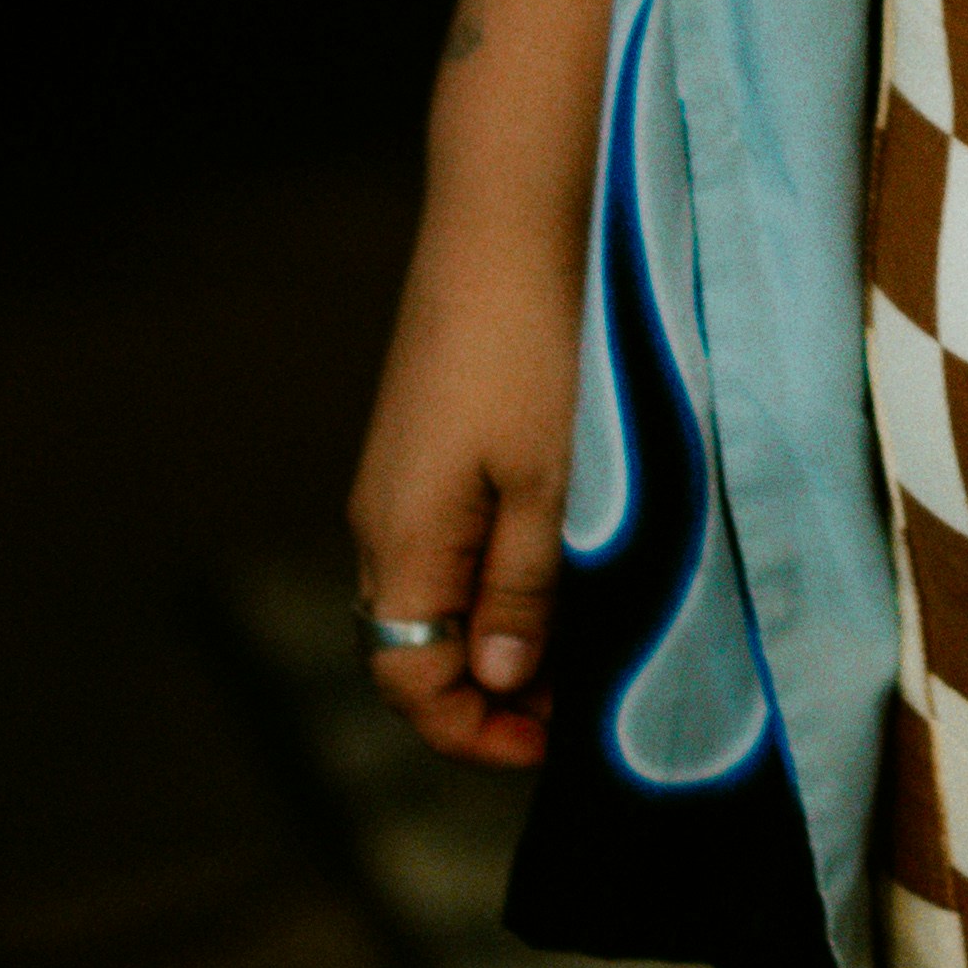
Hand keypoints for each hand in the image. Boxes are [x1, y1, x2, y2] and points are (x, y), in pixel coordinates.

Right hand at [345, 197, 583, 770]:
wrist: (506, 223)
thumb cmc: (534, 350)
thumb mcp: (549, 486)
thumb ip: (522, 592)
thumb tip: (501, 684)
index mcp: (403, 543)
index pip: (409, 683)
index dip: (475, 732)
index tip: (557, 744)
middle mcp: (382, 521)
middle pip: (415, 650)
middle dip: (493, 695)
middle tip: (585, 703)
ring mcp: (398, 480)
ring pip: (434, 599)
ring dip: (499, 637)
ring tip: (586, 641)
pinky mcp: (423, 445)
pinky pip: (445, 546)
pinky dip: (495, 582)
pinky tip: (561, 568)